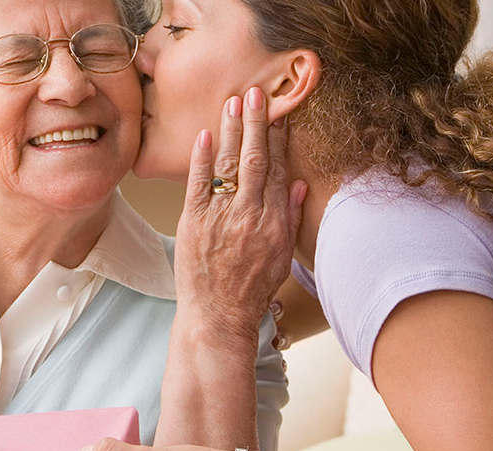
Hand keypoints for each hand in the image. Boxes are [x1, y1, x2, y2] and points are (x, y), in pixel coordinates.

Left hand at [175, 87, 306, 337]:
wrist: (217, 316)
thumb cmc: (250, 289)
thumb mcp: (282, 256)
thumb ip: (291, 218)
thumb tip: (299, 184)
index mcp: (275, 223)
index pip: (279, 171)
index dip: (279, 140)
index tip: (279, 114)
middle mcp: (250, 215)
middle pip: (257, 160)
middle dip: (256, 124)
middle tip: (255, 93)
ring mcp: (221, 217)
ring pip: (229, 165)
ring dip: (231, 131)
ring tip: (233, 103)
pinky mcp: (193, 222)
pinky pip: (198, 183)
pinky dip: (202, 158)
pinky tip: (205, 134)